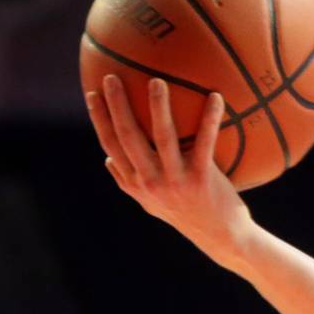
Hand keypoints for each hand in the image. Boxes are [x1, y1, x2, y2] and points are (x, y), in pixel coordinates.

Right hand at [86, 75, 254, 265]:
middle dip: (117, 105)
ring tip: (158, 81)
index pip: (110, 145)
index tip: (92, 92)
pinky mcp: (201, 179)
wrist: (221, 237)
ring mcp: (175, 181)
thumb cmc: (187, 215)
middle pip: (127, 136)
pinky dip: (209, 119)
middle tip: (114, 76)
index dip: (99, 118)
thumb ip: (128, 182)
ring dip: (158, 107)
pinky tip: (215, 97)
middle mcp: (150, 182)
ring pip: (162, 137)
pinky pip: (205, 143)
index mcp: (135, 183)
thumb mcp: (151, 203)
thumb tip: (107, 159)